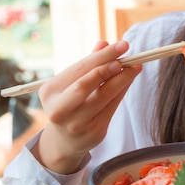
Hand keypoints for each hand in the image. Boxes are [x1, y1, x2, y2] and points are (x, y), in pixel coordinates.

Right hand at [31, 40, 141, 173]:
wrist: (65, 141)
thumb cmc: (70, 103)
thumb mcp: (71, 83)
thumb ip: (88, 65)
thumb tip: (104, 43)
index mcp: (49, 92)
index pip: (78, 69)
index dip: (102, 56)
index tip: (121, 45)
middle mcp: (59, 109)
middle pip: (85, 85)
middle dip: (107, 69)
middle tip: (127, 58)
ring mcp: (76, 124)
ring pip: (103, 96)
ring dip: (122, 79)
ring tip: (135, 67)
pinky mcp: (94, 132)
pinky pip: (112, 107)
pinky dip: (122, 91)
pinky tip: (129, 80)